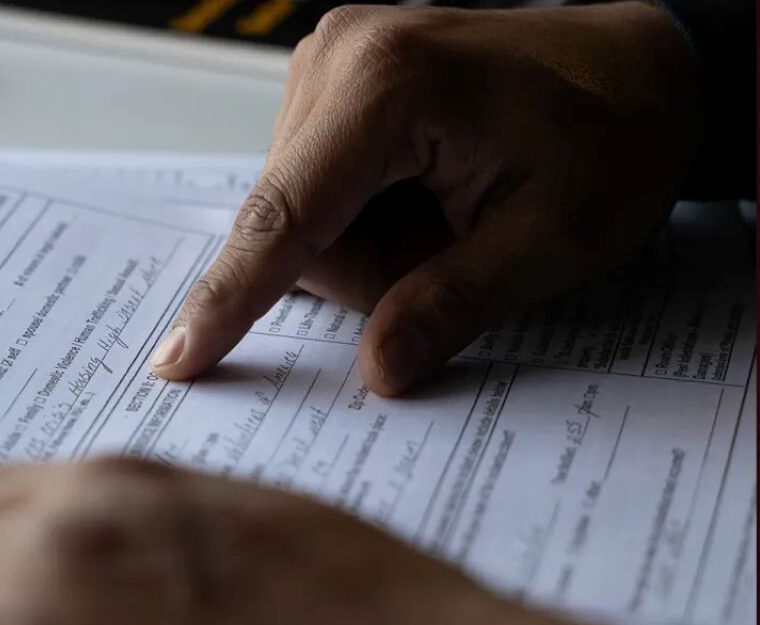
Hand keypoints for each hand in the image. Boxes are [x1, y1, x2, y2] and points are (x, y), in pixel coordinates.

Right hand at [151, 3, 699, 394]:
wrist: (641, 69)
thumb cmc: (614, 134)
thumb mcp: (554, 239)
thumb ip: (453, 305)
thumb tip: (378, 369)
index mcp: (387, 87)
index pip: (284, 218)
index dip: (230, 299)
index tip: (179, 359)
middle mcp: (338, 59)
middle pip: (292, 228)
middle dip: (367, 271)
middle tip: (456, 252)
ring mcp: (330, 65)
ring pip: (300, 216)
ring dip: (369, 246)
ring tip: (451, 217)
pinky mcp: (333, 84)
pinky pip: (314, 189)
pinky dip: (365, 218)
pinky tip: (424, 197)